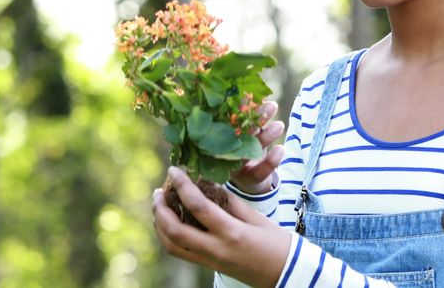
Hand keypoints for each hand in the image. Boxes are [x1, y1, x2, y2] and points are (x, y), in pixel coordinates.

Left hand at [153, 166, 290, 287]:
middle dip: (160, 209)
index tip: (173, 170)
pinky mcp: (209, 267)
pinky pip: (180, 252)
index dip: (181, 185)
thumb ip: (229, 202)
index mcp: (231, 232)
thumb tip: (206, 184)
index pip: (197, 205)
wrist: (285, 275)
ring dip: (160, 224)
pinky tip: (170, 222)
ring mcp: (211, 261)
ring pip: (172, 246)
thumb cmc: (276, 243)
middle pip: (175, 231)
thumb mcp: (256, 217)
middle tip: (158, 192)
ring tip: (160, 206)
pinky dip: (169, 236)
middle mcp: (216, 249)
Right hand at [229, 100, 285, 194]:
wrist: (249, 177)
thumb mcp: (242, 128)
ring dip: (266, 136)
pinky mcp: (248, 178)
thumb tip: (253, 89)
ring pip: (250, 149)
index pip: (228, 118)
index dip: (238, 107)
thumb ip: (244, 113)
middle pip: (238, 132)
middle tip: (272, 106)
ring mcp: (235, 165)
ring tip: (280, 125)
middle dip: (255, 119)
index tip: (248, 95)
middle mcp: (224, 149)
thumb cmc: (245, 145)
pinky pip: (259, 170)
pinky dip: (271, 160)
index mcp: (221, 135)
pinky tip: (280, 149)